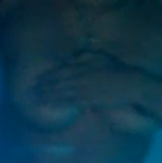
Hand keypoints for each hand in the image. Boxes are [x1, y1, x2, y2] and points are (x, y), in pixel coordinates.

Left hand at [31, 50, 149, 109]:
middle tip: (31, 90)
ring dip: (47, 96)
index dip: (48, 75)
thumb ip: (84, 55)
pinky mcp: (90, 100)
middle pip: (58, 82)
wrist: (130, 84)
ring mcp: (85, 89)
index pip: (61, 70)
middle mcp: (81, 77)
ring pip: (62, 93)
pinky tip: (51, 106)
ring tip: (36, 99)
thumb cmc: (117, 70)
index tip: (37, 78)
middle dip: (43, 86)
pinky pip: (71, 103)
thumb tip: (70, 57)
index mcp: (83, 66)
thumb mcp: (100, 57)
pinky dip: (60, 104)